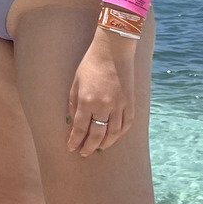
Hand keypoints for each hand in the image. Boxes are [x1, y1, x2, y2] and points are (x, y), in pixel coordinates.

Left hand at [65, 31, 135, 154]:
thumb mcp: (75, 83)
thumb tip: (71, 121)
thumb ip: (73, 103)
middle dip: (89, 147)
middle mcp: (104, 106)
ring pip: (113, 133)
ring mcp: (120, 106)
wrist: (113, 50)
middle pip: (96, 135)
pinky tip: (113, 137)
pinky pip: (126, 124)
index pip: (80, 128)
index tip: (71, 148)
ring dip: (105, 143)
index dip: (75, 141)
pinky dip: (119, 134)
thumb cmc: (91, 64)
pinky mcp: (130, 103)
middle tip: (84, 153)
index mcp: (87, 101)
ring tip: (98, 148)